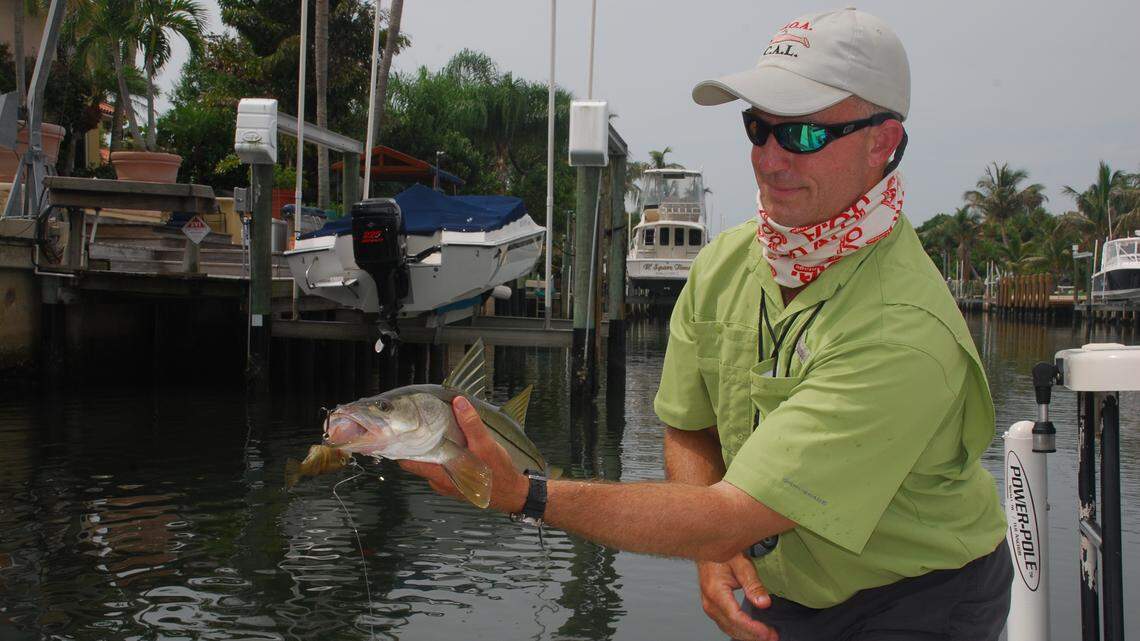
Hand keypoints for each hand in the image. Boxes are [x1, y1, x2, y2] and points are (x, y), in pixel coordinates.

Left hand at [398, 396, 529, 512]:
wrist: (512, 494)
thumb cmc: (497, 472)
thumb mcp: (485, 445)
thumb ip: (470, 424)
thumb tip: (459, 401)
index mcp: (440, 474)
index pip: (407, 462)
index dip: (402, 447)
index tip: (403, 430)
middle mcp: (438, 482)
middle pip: (417, 461)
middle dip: (417, 445)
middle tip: (420, 425)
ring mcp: (446, 485)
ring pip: (430, 465)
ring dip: (432, 451)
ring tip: (435, 431)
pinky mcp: (454, 485)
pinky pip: (441, 469)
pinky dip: (442, 458)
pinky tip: (451, 445)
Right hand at [697, 554, 777, 640]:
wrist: (707, 550)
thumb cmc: (722, 554)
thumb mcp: (742, 564)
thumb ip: (753, 584)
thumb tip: (763, 603)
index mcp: (716, 592)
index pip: (735, 617)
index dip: (753, 628)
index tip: (767, 632)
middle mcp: (710, 602)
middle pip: (732, 627)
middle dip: (753, 635)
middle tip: (772, 636)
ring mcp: (709, 606)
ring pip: (728, 629)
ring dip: (747, 635)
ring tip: (765, 636)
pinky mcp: (712, 608)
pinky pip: (725, 625)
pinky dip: (740, 631)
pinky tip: (751, 632)